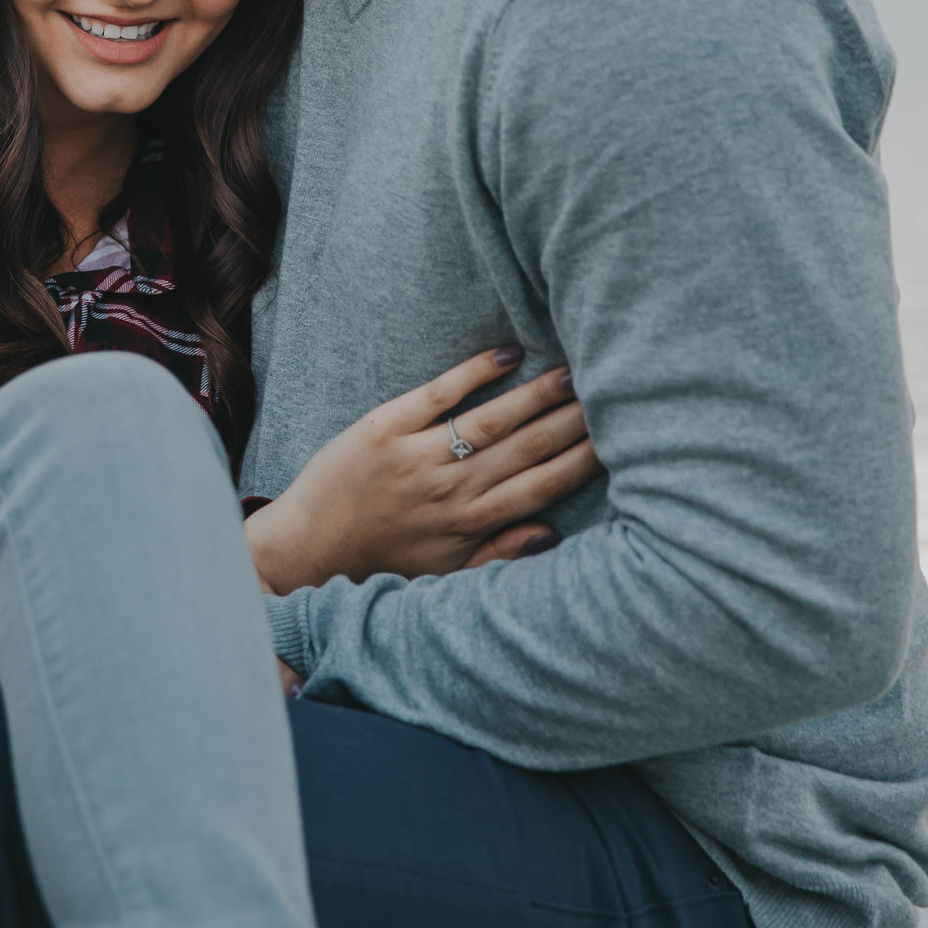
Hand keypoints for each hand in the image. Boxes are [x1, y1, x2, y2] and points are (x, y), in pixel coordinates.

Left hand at [246, 349, 598, 592]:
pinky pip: (437, 394)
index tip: (620, 436)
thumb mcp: (444, 574)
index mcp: (471, 523)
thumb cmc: (381, 561)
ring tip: (572, 371)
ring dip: (536, 394)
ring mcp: (417, 456)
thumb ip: (499, 554)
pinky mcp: (383, 428)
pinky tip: (506, 354)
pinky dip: (473, 373)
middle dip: (574, 420)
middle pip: (528, 448)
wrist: (307, 547)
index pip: (543, 485)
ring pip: (491, 420)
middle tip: (612, 390)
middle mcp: (450, 490)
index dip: (585, 459)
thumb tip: (555, 531)